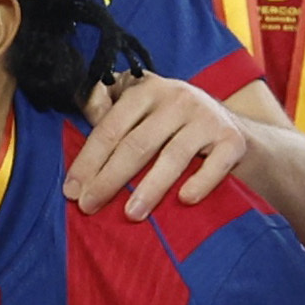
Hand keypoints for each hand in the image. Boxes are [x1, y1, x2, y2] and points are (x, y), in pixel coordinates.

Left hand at [65, 74, 242, 219]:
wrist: (232, 128)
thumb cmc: (171, 122)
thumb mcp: (140, 105)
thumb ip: (108, 108)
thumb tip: (80, 110)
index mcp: (145, 90)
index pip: (110, 128)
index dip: (88, 160)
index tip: (71, 190)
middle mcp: (176, 99)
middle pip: (136, 144)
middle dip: (109, 179)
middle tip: (89, 206)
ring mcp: (207, 118)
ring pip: (172, 157)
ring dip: (149, 188)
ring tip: (130, 214)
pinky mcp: (233, 140)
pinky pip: (215, 165)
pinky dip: (199, 183)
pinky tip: (184, 200)